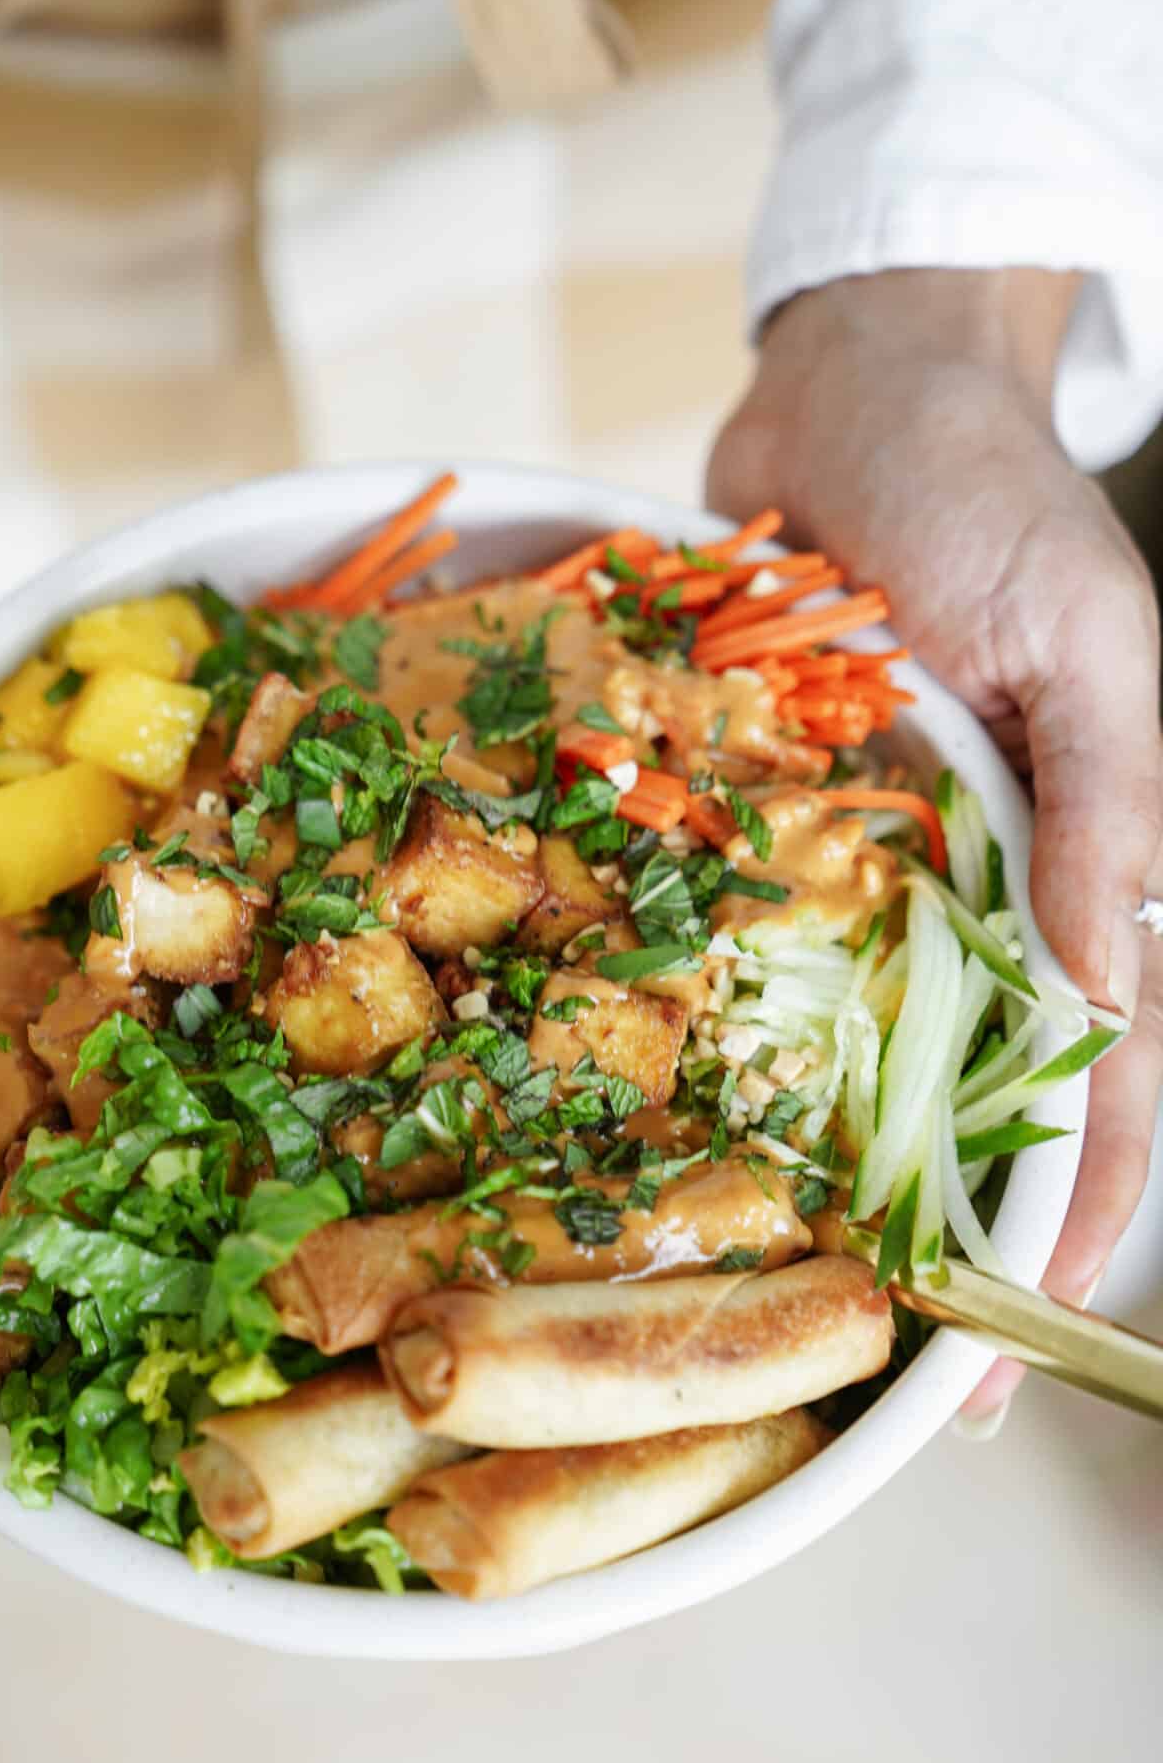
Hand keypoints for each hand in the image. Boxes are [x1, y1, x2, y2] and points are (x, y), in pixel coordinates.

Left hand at [708, 270, 1162, 1421]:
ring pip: (852, 1063)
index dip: (1070, 1223)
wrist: (855, 388)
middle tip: (885, 1374)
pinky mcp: (761, 837)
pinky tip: (647, 1131)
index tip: (1014, 1346)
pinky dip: (706, 1042)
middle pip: (976, 1108)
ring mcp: (866, 881)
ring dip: (818, 1176)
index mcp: (1089, 876)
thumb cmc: (997, 495)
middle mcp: (979, 902)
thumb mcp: (1092, 646)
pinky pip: (735, 960)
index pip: (1108, 1088)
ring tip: (757, 1298)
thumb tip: (1108, 1000)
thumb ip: (1114, 820)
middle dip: (938, 1240)